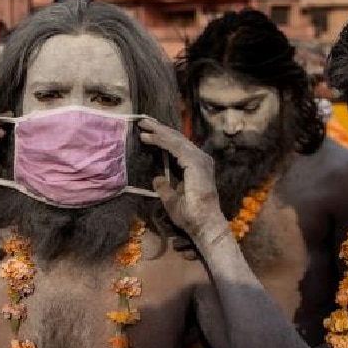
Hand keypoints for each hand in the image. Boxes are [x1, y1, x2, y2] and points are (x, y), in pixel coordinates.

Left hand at [138, 118, 224, 236]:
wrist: (204, 225)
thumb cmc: (190, 216)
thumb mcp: (171, 200)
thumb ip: (165, 187)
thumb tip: (156, 178)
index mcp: (196, 166)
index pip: (178, 147)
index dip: (163, 138)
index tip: (147, 132)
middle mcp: (200, 160)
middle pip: (177, 139)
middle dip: (159, 130)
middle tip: (144, 121)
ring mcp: (200, 160)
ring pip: (176, 140)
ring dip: (159, 132)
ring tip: (144, 125)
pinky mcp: (196, 163)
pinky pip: (176, 147)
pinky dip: (162, 141)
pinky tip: (150, 137)